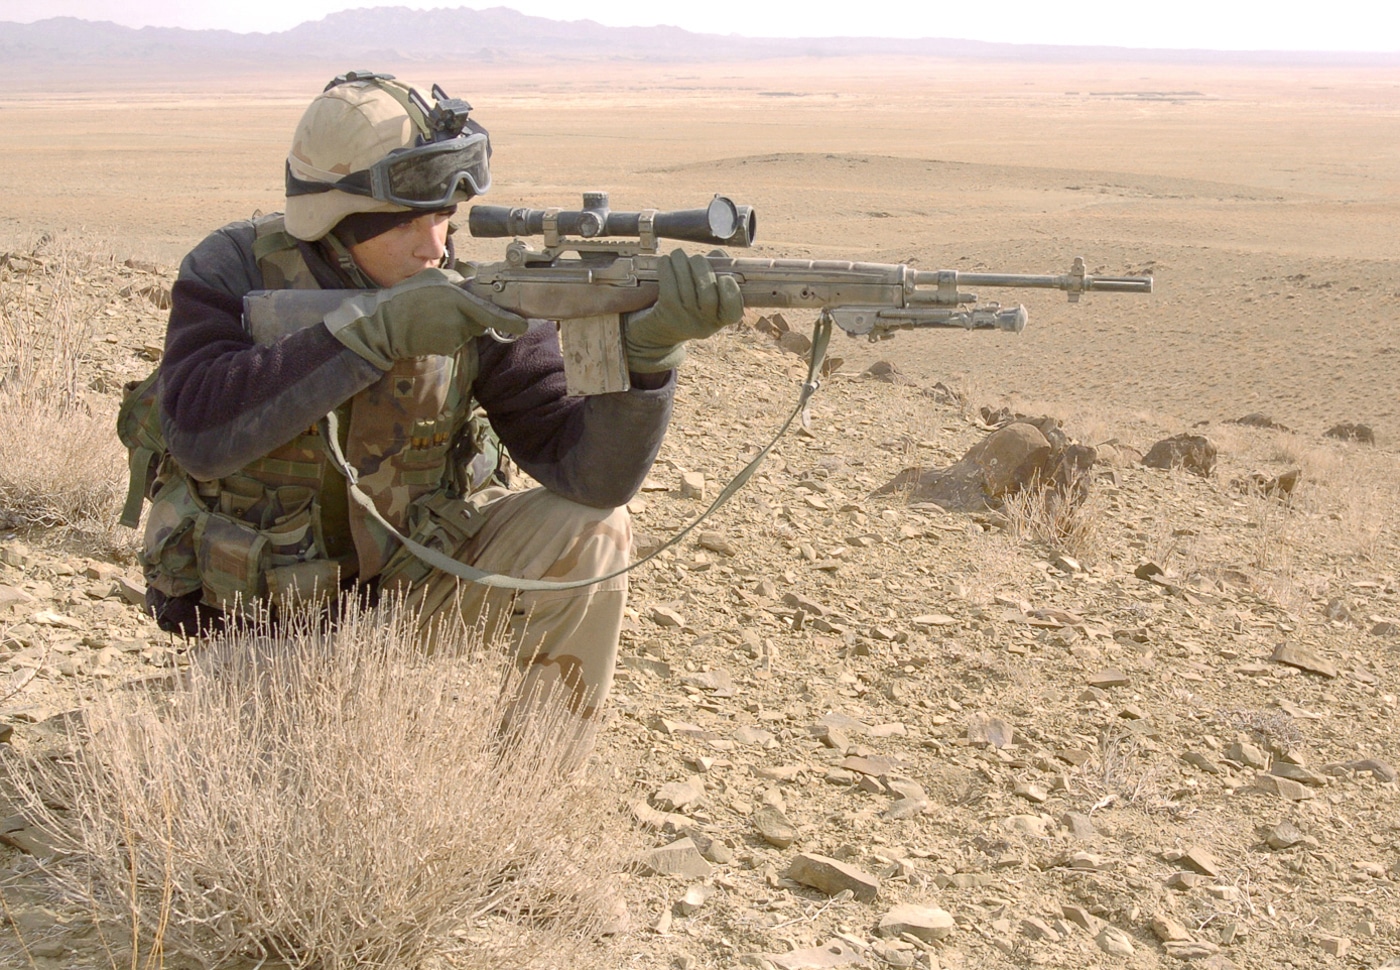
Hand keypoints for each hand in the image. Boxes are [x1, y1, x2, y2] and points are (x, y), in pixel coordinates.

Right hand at [323, 268, 527, 368]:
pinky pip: (457, 339)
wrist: (386, 324)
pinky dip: (449, 333)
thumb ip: (458, 282)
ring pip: (469, 330)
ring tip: (436, 315)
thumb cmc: (408, 297)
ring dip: (459, 323)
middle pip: (481, 321)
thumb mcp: (435, 278)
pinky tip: (433, 326)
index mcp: (458, 300)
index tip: (523, 326)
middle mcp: (459, 321)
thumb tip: (473, 288)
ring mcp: (454, 337)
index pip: (491, 314)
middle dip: (474, 315)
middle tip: (449, 307)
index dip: (509, 322)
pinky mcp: (447, 349)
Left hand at [624, 249, 742, 372]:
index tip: (726, 277)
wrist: (659, 331)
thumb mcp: (706, 297)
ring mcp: (685, 321)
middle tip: (697, 258)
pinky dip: (667, 268)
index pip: (733, 311)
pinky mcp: (665, 314)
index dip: (731, 292)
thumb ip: (717, 273)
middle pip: (708, 296)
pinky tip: (665, 260)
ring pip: (686, 286)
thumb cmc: (688, 304)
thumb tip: (718, 255)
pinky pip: (668, 286)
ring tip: (678, 254)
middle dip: (702, 269)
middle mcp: (704, 325)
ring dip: (682, 263)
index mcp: (720, 320)